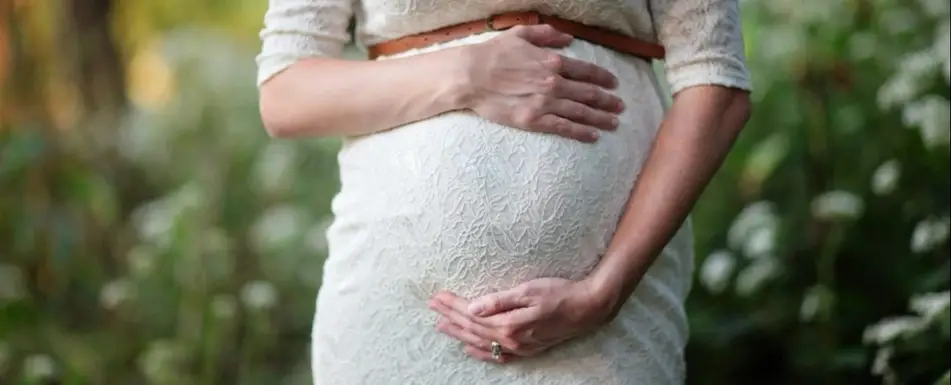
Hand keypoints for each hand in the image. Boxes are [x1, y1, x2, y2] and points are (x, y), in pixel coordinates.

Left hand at [428, 277, 612, 362]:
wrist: (587, 309)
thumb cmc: (559, 293)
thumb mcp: (528, 290)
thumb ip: (499, 301)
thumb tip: (472, 307)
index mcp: (509, 323)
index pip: (472, 313)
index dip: (453, 305)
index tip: (438, 296)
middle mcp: (511, 339)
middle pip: (473, 328)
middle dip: (451, 317)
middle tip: (432, 307)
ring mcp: (519, 347)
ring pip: (481, 341)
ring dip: (460, 333)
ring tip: (441, 326)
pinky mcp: (527, 349)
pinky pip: (497, 355)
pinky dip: (480, 352)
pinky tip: (469, 349)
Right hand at [455, 25, 624, 142]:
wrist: (471, 76)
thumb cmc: (492, 54)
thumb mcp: (520, 34)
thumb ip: (547, 35)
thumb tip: (568, 39)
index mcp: (552, 62)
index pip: (585, 71)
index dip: (603, 78)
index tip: (614, 84)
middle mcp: (553, 83)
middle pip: (588, 94)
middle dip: (608, 101)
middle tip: (621, 106)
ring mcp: (545, 103)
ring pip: (581, 112)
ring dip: (601, 118)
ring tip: (614, 123)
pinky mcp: (534, 120)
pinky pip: (563, 127)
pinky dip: (581, 131)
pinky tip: (593, 135)